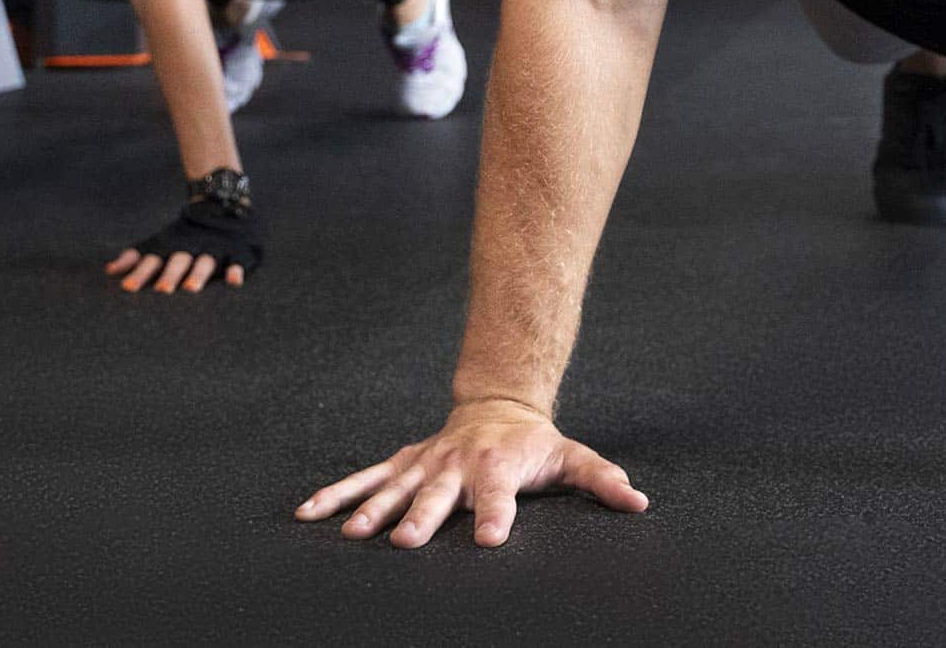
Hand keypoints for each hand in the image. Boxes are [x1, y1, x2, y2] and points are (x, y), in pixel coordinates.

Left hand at [106, 245, 243, 292]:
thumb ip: (134, 258)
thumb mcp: (158, 242)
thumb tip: (108, 271)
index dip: (140, 274)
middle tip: (162, 291)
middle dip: (170, 275)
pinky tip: (233, 281)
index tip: (127, 288)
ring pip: (205, 262)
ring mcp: (214, 249)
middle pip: (178, 262)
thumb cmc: (184, 233)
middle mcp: (190, 248)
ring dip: (198, 274)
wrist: (221, 202)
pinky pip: (236, 262)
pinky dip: (235, 270)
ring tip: (191, 288)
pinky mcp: (235, 251)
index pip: (152, 262)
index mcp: (170, 248)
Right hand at [295, 398, 649, 548]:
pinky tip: (307, 515)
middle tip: (405, 541)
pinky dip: (334, 494)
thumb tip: (638, 503)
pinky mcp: (401, 463)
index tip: (491, 540)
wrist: (499, 404)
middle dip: (424, 517)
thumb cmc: (536, 443)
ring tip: (353, 533)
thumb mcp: (572, 457)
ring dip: (371, 509)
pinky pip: (362, 478)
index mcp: (498, 467)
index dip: (497, 516)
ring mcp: (424, 464)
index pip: (499, 496)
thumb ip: (602, 480)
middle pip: (439, 495)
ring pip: (394, 487)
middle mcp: (456, 466)